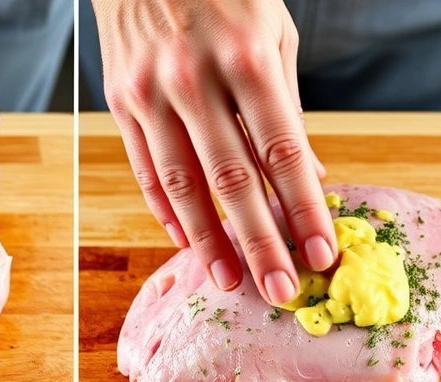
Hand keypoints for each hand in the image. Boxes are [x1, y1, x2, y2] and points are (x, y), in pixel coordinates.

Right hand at [92, 0, 333, 305]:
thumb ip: (288, 104)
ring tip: (230, 279)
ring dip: (208, 239)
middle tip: (278, 291)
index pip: (282, 150)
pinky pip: (145, 167)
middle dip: (260, 241)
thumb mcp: (271, 32)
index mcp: (246, 58)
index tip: (320, 253)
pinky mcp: (120, 101)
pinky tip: (184, 240)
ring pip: (182, 183)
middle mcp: (195, 79)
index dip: (302, 207)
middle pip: (232, 178)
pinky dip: (164, 209)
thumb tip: (311, 173)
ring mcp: (151, 92)